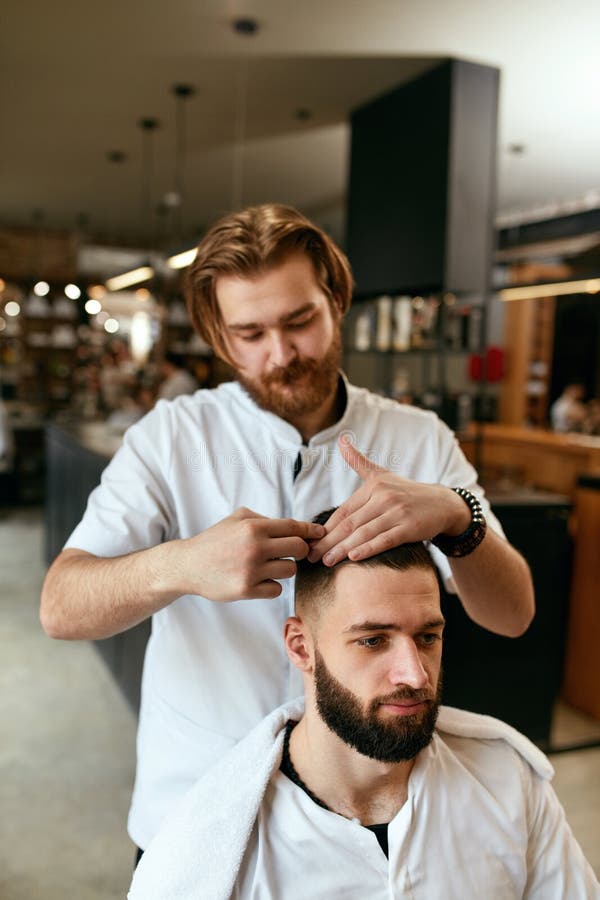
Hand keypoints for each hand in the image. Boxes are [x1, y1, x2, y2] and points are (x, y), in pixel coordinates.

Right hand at [174, 508, 324, 600]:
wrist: (188, 565)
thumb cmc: (216, 540)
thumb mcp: (237, 518)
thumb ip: (265, 519)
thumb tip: (296, 527)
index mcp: (254, 527)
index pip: (293, 527)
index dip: (311, 531)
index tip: (321, 534)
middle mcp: (255, 547)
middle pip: (298, 549)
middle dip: (300, 551)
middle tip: (292, 553)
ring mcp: (251, 570)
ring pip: (290, 571)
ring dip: (284, 569)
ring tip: (269, 566)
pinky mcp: (246, 590)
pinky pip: (276, 590)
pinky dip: (272, 586)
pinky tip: (258, 580)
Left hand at [307, 436, 470, 565]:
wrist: (443, 504)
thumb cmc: (407, 492)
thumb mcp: (382, 474)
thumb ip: (359, 461)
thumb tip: (341, 440)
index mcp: (373, 487)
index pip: (343, 511)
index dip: (325, 528)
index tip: (310, 541)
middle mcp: (384, 497)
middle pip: (350, 524)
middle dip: (328, 542)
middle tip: (310, 556)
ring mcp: (397, 512)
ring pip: (364, 533)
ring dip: (342, 549)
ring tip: (326, 562)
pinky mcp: (410, 527)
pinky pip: (385, 540)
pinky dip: (369, 548)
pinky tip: (353, 557)